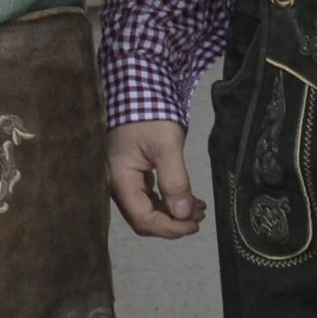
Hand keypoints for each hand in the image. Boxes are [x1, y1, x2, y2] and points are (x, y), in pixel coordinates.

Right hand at [107, 120, 205, 237]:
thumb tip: (183, 215)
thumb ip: (175, 181)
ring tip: (198, 208)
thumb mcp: (166, 146)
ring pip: (147, 209)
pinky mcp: (131, 173)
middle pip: (144, 218)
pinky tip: (187, 198)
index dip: (170, 228)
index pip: (143, 219)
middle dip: (173, 222)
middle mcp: (117, 184)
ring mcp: (123, 179)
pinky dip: (168, 201)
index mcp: (120, 180)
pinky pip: (149, 197)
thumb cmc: (148, 114)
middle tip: (199, 216)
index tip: (194, 224)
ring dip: (173, 213)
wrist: (136, 89)